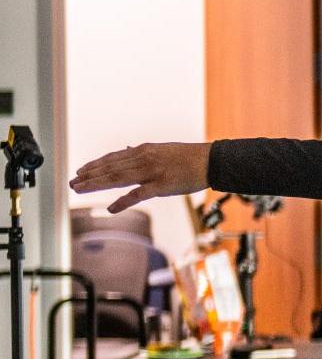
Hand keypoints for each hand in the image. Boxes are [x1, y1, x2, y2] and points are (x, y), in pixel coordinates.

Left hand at [71, 142, 210, 212]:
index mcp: (144, 150)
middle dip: (89, 175)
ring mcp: (152, 172)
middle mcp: (144, 159)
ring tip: (80, 189)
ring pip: (117, 178)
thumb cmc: (189, 157)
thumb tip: (126, 150)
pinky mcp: (161, 185)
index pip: (113, 158)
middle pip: (110, 167)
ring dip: (96, 184)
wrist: (211, 161)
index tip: (80, 171)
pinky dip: (122, 201)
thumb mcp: (162, 150)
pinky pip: (138, 194)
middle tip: (73, 182)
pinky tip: (110, 208)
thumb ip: (143, 152)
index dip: (95, 165)